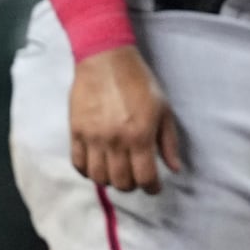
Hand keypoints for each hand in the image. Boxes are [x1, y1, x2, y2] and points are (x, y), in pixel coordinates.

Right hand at [69, 46, 183, 192]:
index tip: (154, 187)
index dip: (152, 188)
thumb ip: (168, 141)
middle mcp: (115, 141)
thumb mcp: (163, 109)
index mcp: (140, 135)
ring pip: (99, 177)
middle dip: (132, 186)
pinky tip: (97, 167)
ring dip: (110, 181)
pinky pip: (78, 164)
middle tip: (137, 179)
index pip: (145, 177)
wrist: (106, 61)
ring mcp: (93, 138)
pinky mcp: (76, 133)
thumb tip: (174, 168)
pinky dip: (88, 172)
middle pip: (121, 182)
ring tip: (118, 174)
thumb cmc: (139, 82)